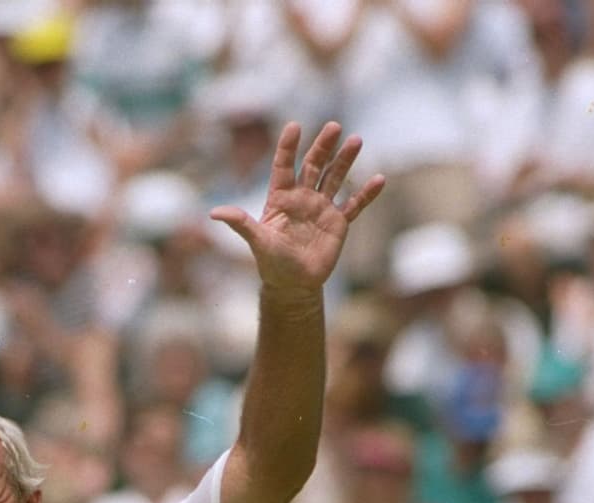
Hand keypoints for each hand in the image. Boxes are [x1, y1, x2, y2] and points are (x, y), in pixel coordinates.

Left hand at [211, 122, 384, 301]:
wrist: (293, 286)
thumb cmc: (271, 263)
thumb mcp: (257, 241)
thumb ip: (240, 223)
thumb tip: (213, 212)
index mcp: (281, 197)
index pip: (284, 166)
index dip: (288, 147)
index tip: (294, 126)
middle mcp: (303, 197)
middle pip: (314, 165)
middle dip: (323, 146)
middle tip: (334, 127)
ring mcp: (322, 207)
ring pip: (335, 177)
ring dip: (345, 160)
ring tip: (356, 141)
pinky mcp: (338, 223)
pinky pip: (354, 205)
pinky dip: (366, 194)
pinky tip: (379, 180)